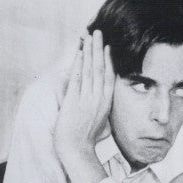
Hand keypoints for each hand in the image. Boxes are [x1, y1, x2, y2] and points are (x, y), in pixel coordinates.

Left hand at [54, 30, 114, 162]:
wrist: (76, 149)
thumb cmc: (86, 138)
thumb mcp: (99, 121)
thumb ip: (98, 106)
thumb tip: (98, 98)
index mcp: (106, 103)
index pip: (109, 76)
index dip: (108, 60)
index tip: (107, 46)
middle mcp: (98, 98)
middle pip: (100, 68)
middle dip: (98, 48)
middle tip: (97, 32)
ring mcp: (86, 99)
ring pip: (89, 69)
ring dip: (89, 51)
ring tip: (89, 36)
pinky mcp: (74, 100)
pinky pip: (77, 77)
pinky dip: (78, 63)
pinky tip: (79, 52)